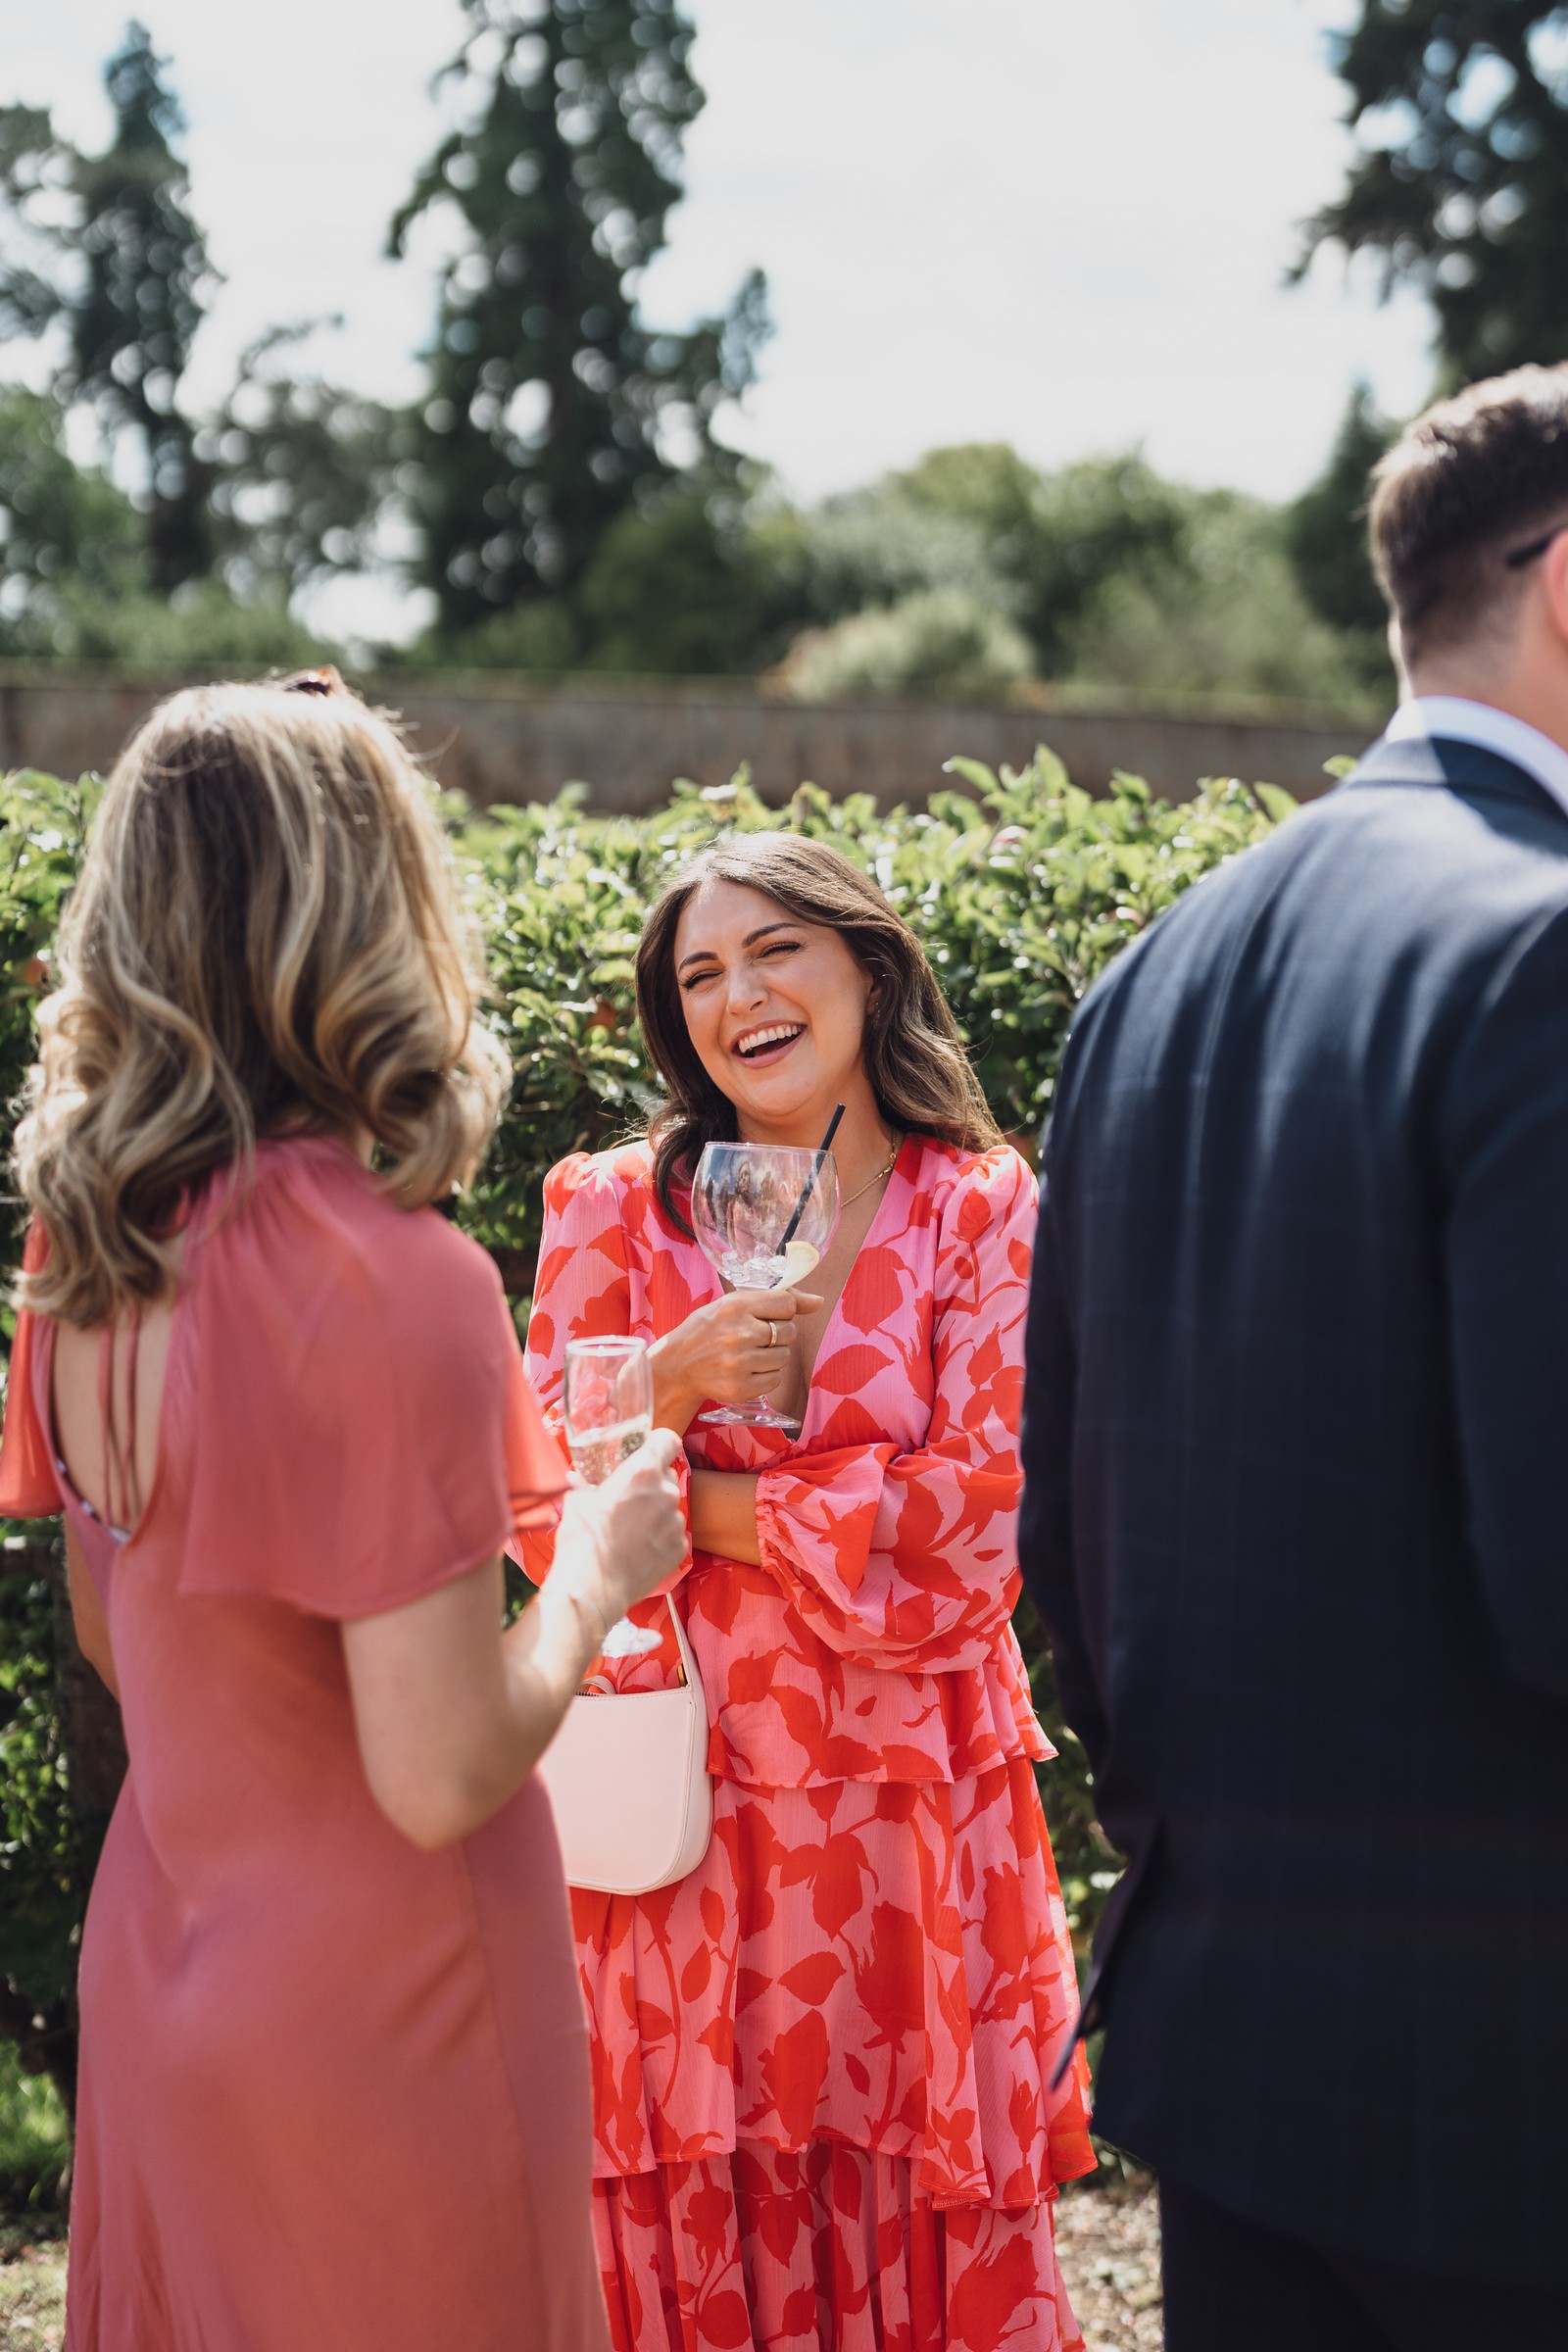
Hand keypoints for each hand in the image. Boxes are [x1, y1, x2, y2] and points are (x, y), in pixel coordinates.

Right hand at [554, 1426, 685, 1630]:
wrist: (593, 1586)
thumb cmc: (582, 1540)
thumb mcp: (577, 1503)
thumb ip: (584, 1486)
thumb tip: (577, 1480)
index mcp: (642, 1472)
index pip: (668, 1441)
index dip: (659, 1444)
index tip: (649, 1451)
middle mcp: (665, 1493)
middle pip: (668, 1476)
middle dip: (653, 1484)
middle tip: (631, 1499)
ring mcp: (676, 1522)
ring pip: (671, 1508)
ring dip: (656, 1513)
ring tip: (632, 1531)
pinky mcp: (680, 1548)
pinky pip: (673, 1535)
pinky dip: (660, 1538)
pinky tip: (640, 1550)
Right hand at [650, 1287, 823, 1431]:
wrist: (677, 1367)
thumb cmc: (708, 1330)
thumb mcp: (734, 1304)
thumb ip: (777, 1300)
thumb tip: (819, 1301)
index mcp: (736, 1305)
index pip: (787, 1304)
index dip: (781, 1311)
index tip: (766, 1316)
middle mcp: (739, 1334)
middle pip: (789, 1332)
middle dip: (777, 1334)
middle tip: (753, 1337)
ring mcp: (740, 1363)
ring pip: (784, 1357)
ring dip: (772, 1356)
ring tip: (747, 1354)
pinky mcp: (741, 1388)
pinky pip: (775, 1380)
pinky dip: (766, 1376)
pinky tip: (746, 1370)